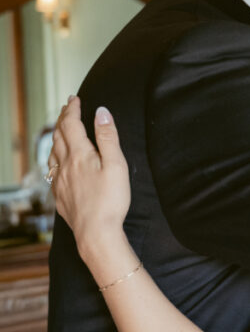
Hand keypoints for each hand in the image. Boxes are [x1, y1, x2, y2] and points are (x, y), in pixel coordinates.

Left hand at [50, 97, 130, 255]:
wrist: (95, 233)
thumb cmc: (110, 200)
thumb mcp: (116, 165)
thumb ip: (107, 137)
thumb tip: (101, 112)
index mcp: (79, 155)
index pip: (72, 124)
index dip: (73, 109)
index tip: (75, 98)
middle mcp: (65, 165)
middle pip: (59, 135)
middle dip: (63, 118)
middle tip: (67, 107)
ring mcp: (59, 181)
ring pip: (52, 152)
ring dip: (56, 136)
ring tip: (60, 129)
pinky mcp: (59, 196)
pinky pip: (52, 170)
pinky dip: (54, 157)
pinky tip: (57, 162)